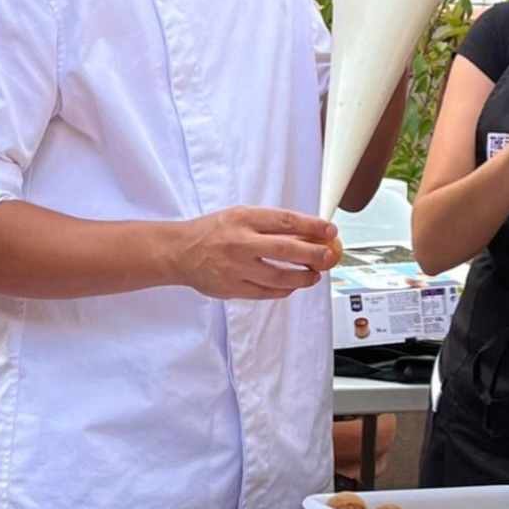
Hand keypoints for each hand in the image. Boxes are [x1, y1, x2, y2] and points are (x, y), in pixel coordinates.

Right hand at [168, 207, 338, 300]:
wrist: (179, 252)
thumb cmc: (211, 232)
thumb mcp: (238, 216)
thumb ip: (268, 224)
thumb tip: (304, 232)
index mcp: (242, 219)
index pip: (285, 221)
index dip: (311, 226)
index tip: (329, 230)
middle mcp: (240, 243)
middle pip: (286, 249)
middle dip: (314, 254)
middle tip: (328, 256)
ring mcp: (236, 268)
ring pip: (280, 276)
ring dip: (303, 277)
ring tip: (314, 275)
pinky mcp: (233, 289)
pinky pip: (267, 293)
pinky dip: (284, 290)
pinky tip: (292, 285)